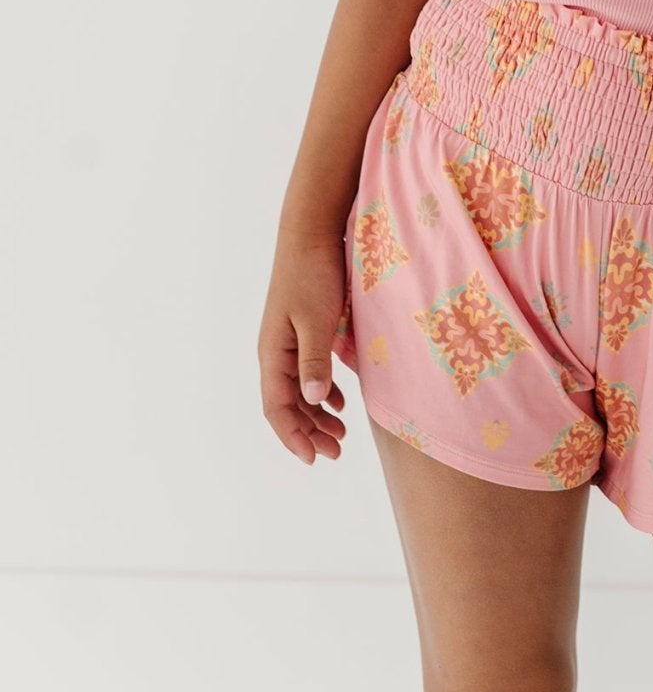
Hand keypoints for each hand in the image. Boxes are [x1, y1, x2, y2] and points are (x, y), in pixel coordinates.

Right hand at [258, 232, 349, 464]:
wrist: (311, 233)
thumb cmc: (313, 274)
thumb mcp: (316, 321)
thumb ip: (314, 361)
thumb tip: (315, 401)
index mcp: (272, 354)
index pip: (277, 408)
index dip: (294, 436)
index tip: (315, 458)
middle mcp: (276, 352)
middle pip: (287, 405)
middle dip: (309, 432)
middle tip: (336, 452)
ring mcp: (288, 341)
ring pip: (299, 390)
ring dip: (317, 415)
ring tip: (341, 434)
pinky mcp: (304, 330)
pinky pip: (308, 372)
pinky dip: (323, 391)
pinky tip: (340, 401)